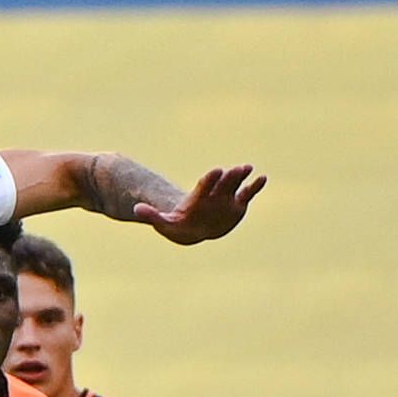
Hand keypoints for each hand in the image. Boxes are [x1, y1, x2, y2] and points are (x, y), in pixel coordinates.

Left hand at [136, 164, 265, 244]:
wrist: (193, 228)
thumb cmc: (178, 224)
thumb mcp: (164, 223)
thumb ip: (152, 216)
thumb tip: (135, 210)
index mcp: (199, 196)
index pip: (205, 185)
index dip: (211, 179)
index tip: (217, 171)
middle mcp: (214, 194)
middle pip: (222, 183)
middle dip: (229, 177)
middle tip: (237, 168)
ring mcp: (226, 197)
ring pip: (235, 185)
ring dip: (242, 177)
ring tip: (249, 169)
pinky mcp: (237, 204)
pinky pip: (247, 194)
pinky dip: (254, 186)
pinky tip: (263, 178)